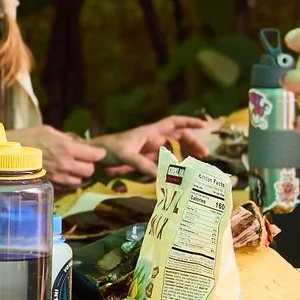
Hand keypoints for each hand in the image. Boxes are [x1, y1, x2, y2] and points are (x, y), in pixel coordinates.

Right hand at [14, 124, 106, 187]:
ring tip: (71, 169)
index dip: (98, 153)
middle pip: (90, 171)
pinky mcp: (50, 186)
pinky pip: (66, 187)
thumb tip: (78, 143)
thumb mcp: (48, 131)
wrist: (6, 155)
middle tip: (82, 160)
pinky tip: (61, 176)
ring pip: (79, 181)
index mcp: (67, 148)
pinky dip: (67, 183)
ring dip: (78, 176)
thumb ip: (66, 138)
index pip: (95, 155)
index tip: (96, 152)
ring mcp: (58, 178)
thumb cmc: (26, 138)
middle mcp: (66, 165)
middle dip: (88, 165)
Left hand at [95, 114, 213, 170]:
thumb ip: (143, 164)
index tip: (204, 126)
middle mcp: (153, 140)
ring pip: (173, 152)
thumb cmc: (108, 149)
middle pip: (179, 138)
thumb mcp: (126, 155)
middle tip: (204, 156)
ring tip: (194, 168)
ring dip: (184, 158)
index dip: (189, 123)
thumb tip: (161, 176)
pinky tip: (177, 177)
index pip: (174, 123)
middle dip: (192, 144)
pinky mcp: (146, 161)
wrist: (94, 157)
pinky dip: (172, 169)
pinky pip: (163, 164)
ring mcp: (150, 151)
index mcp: (150, 132)